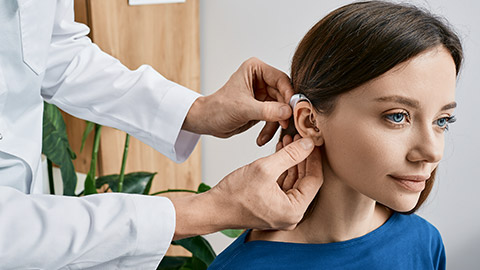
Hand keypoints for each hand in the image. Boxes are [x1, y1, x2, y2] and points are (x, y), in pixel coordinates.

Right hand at [171, 137, 323, 239]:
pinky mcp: (272, 207)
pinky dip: (283, 169)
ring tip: (289, 140)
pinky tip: (280, 152)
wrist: (213, 208)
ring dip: (292, 161)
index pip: (314, 179)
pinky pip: (283, 186)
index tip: (313, 141)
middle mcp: (291, 215)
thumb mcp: (265, 168)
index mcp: (294, 210)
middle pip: (305, 180)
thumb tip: (309, 144)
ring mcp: (281, 212)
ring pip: (294, 181)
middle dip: (302, 157)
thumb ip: (290, 155)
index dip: (314, 157)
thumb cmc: (234, 194)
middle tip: (300, 137)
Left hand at [182, 57, 293, 145]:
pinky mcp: (263, 108)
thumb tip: (287, 111)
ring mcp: (263, 94)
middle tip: (286, 125)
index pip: (281, 79)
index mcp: (256, 69)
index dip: (289, 94)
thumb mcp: (243, 109)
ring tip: (269, 135)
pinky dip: (270, 129)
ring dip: (276, 123)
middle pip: (284, 95)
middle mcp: (261, 79)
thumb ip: (267, 110)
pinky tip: (262, 138)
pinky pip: (275, 118)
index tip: (294, 109)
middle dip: (284, 112)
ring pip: (281, 108)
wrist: (207, 122)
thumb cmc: (217, 109)